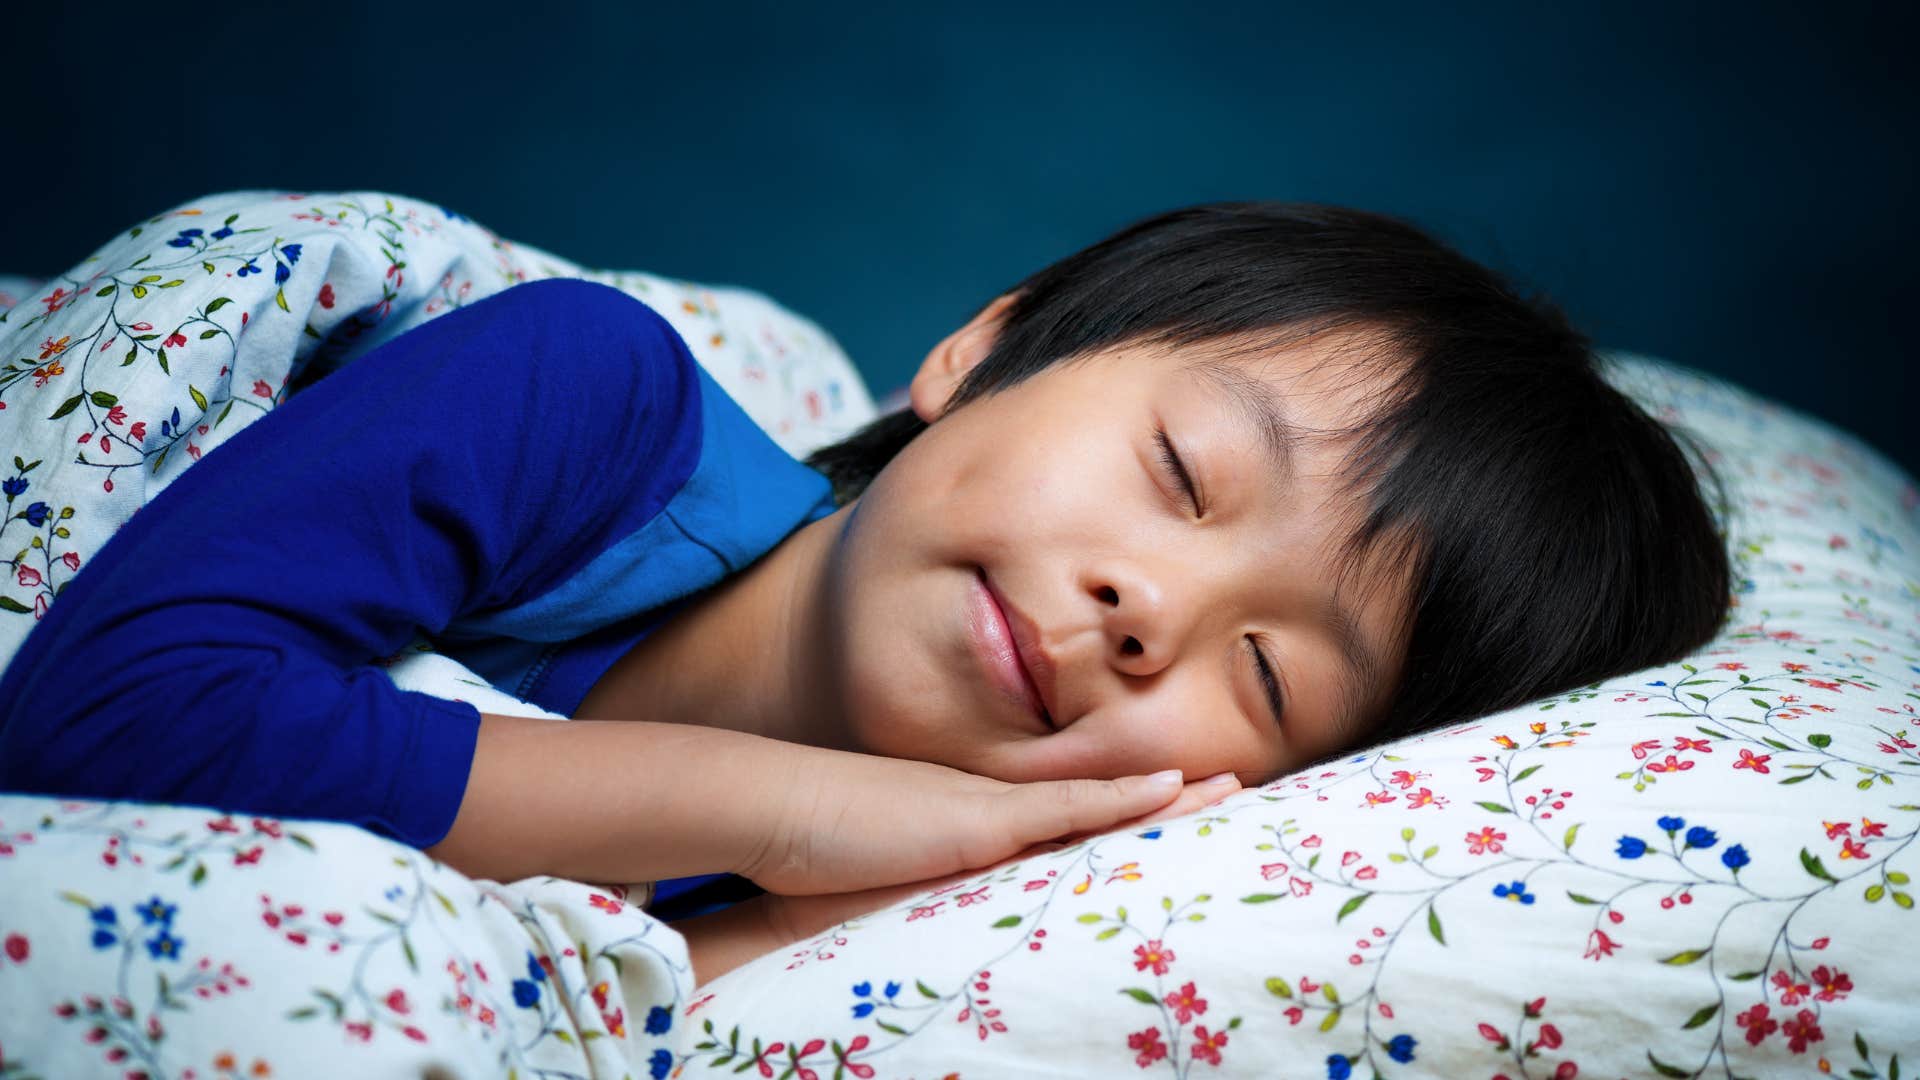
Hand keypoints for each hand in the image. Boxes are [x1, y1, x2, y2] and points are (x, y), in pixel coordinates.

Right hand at [736, 751, 1196, 896]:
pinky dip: (1123, 799)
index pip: (1068, 820)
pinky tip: (1171, 789)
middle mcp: (996, 809)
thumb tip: (936, 927)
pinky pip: (1069, 809)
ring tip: (1231, 787)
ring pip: (1100, 804)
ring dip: (1167, 799)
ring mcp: (992, 809)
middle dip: (1167, 800)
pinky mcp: (982, 820)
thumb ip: (924, 895)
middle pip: (1099, 806)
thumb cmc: (819, 855)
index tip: (1177, 805)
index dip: (1125, 812)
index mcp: (977, 823)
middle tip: (1234, 788)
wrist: (779, 811)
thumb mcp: (886, 882)